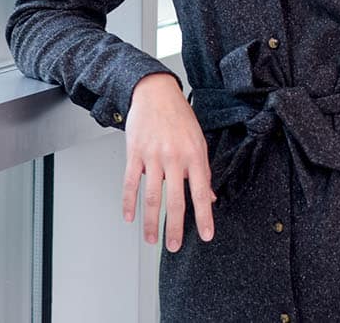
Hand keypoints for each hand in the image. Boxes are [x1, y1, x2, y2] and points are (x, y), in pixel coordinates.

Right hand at [122, 72, 216, 251]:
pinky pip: (130, 183)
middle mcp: (174, 158)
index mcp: (194, 155)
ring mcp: (153, 156)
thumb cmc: (179, 116)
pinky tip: (130, 217)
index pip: (201, 192)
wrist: (155, 93)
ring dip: (151, 221)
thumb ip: (203, 170)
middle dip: (175, 227)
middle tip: (173, 246)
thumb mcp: (199, 141)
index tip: (206, 235)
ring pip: (151, 197)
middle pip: (175, 200)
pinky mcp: (135, 154)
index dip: (205, 216)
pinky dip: (129, 202)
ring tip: (151, 238)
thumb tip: (210, 196)